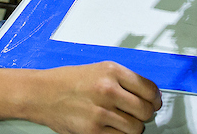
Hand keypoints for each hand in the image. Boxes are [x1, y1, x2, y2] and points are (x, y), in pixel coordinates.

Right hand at [36, 62, 160, 133]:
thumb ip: (123, 80)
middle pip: (146, 110)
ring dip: (133, 127)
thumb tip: (147, 94)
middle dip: (145, 113)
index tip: (154, 101)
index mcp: (112, 71)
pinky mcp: (93, 130)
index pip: (149, 88)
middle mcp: (108, 89)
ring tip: (123, 121)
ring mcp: (100, 111)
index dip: (155, 98)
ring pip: (136, 128)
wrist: (42, 93)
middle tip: (139, 113)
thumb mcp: (99, 69)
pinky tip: (113, 128)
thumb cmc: (68, 80)